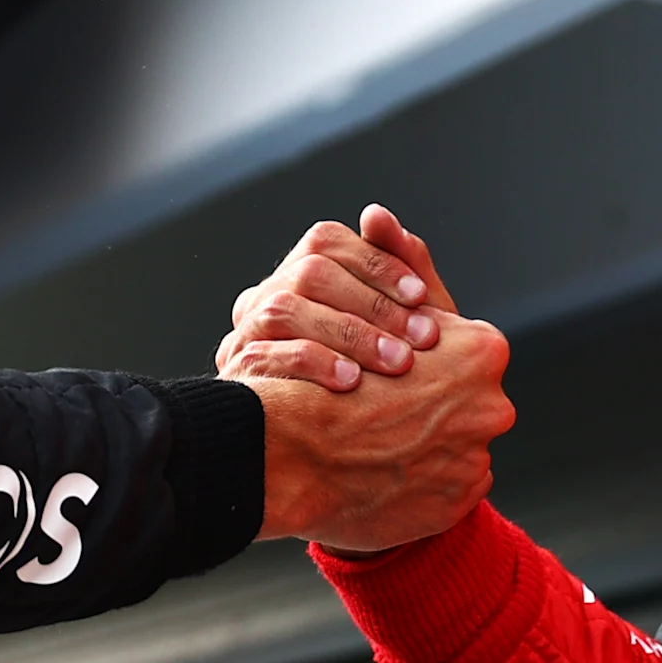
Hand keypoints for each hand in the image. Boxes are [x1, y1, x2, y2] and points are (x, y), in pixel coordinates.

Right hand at [216, 204, 455, 389]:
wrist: (342, 448)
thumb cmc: (378, 375)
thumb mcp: (399, 323)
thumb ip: (398, 268)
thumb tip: (377, 214)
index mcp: (299, 273)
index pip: (326, 243)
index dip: (376, 262)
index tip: (421, 296)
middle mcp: (267, 294)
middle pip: (310, 273)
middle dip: (373, 304)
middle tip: (423, 338)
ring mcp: (247, 330)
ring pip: (287, 309)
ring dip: (349, 333)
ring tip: (397, 362)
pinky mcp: (239, 371)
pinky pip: (268, 354)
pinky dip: (315, 363)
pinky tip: (353, 382)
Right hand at [247, 310, 514, 551]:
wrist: (294, 451)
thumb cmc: (329, 383)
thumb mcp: (381, 324)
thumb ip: (424, 322)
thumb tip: (433, 320)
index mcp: (481, 354)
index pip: (474, 352)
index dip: (436, 360)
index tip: (406, 370)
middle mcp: (492, 408)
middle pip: (473, 402)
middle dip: (440, 405)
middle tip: (393, 409)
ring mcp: (475, 461)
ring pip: (460, 448)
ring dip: (430, 446)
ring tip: (382, 444)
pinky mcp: (456, 506)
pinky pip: (448, 489)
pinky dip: (422, 482)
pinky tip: (384, 472)